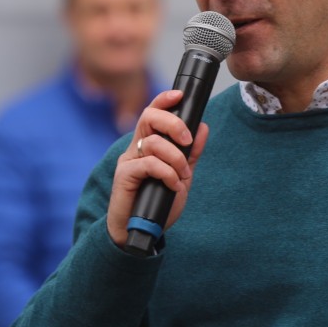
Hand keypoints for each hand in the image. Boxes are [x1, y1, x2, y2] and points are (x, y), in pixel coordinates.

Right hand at [107, 90, 210, 246]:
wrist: (141, 231)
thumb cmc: (158, 203)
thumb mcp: (181, 175)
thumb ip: (190, 153)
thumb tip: (203, 127)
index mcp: (148, 144)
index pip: (152, 113)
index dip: (163, 100)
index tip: (180, 95)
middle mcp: (136, 148)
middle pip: (149, 117)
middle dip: (173, 123)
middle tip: (186, 140)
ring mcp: (129, 161)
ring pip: (153, 142)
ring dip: (175, 158)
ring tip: (181, 175)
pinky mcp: (125, 176)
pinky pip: (149, 164)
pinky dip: (167, 173)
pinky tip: (173, 185)